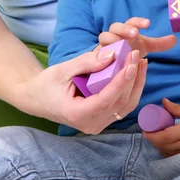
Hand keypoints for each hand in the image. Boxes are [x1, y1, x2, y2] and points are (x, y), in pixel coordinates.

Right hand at [23, 47, 147, 134]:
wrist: (38, 99)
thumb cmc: (47, 84)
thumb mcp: (63, 69)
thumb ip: (87, 63)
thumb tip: (112, 55)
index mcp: (77, 114)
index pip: (106, 100)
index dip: (121, 82)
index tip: (131, 63)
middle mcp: (90, 124)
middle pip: (120, 103)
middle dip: (132, 78)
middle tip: (137, 55)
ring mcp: (98, 124)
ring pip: (125, 106)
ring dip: (136, 84)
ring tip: (141, 61)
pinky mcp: (103, 120)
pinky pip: (122, 106)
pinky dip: (130, 89)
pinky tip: (134, 72)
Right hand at [98, 17, 176, 57]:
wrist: (112, 61)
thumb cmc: (129, 50)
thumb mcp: (145, 47)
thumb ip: (158, 44)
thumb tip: (175, 39)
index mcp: (126, 30)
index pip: (131, 22)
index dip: (139, 22)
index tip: (148, 24)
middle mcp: (114, 34)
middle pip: (115, 26)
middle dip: (124, 29)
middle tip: (135, 33)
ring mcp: (105, 44)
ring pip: (104, 37)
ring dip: (111, 39)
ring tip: (119, 45)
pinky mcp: (98, 54)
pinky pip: (97, 53)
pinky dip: (101, 55)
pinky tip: (109, 59)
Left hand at [143, 99, 179, 155]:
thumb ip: (176, 108)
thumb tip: (163, 101)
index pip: (163, 137)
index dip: (152, 135)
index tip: (145, 130)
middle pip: (163, 146)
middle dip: (153, 140)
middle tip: (148, 132)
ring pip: (168, 153)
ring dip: (159, 146)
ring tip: (157, 137)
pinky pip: (175, 156)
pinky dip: (167, 151)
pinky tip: (166, 144)